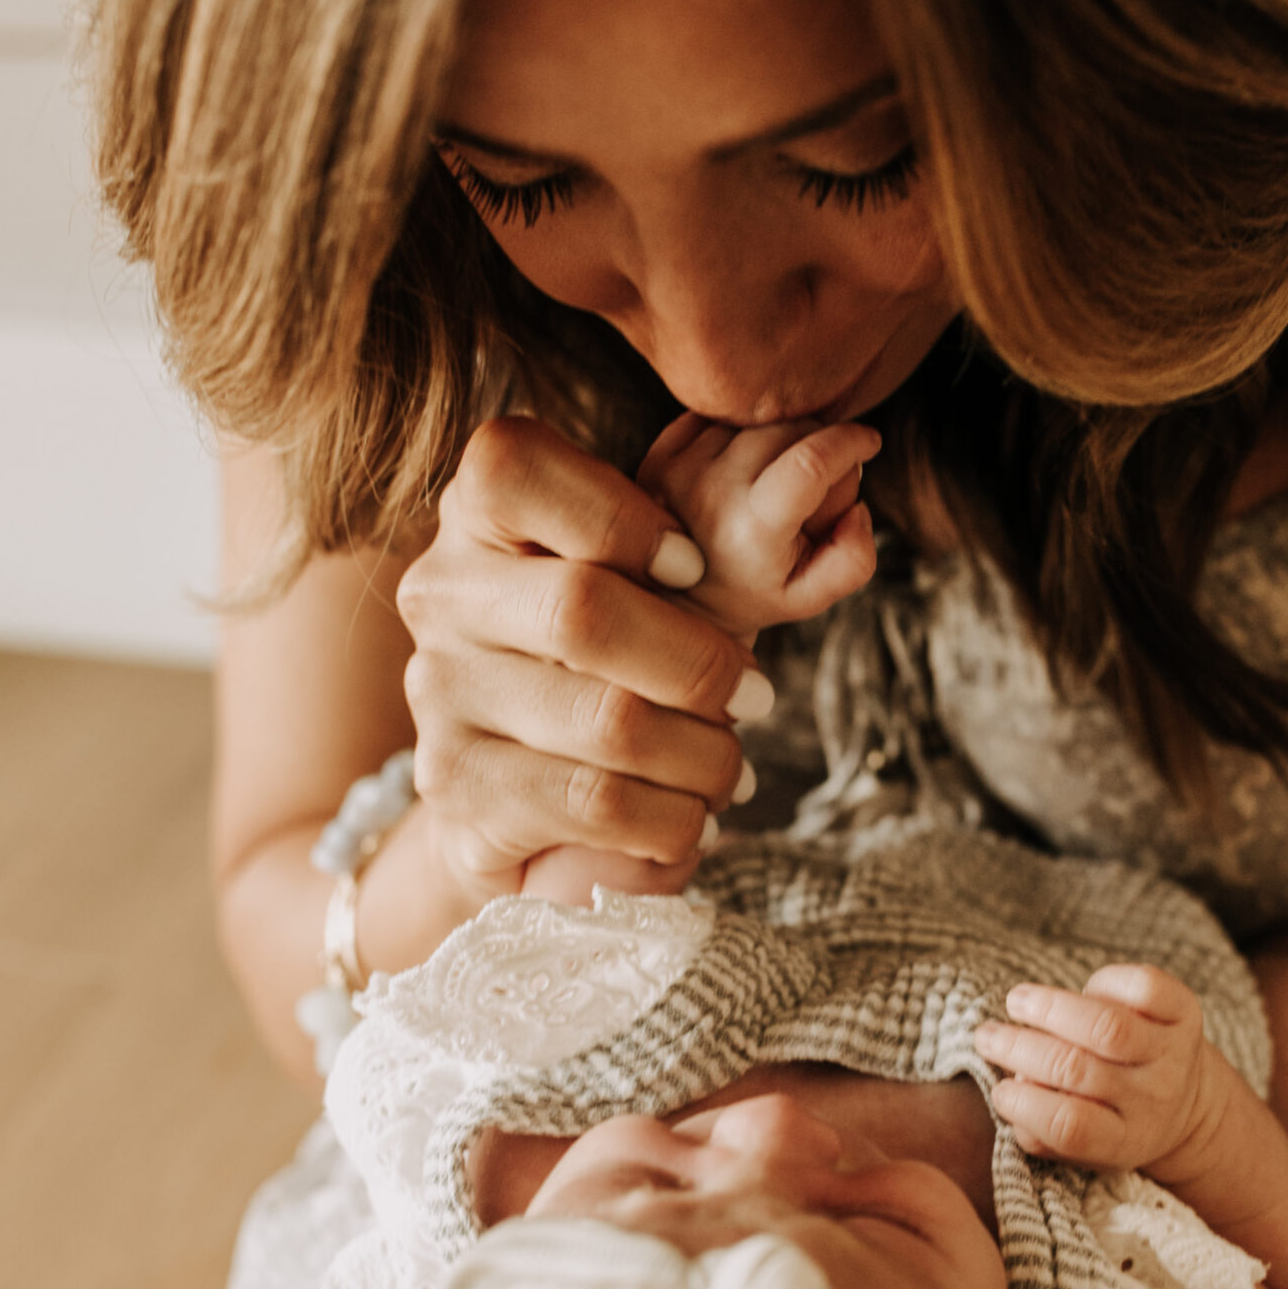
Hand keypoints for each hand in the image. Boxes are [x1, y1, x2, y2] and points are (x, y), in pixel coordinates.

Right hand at [397, 417, 772, 901]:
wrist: (512, 797)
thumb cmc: (604, 664)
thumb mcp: (641, 586)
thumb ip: (691, 547)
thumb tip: (848, 532)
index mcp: (477, 515)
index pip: (514, 466)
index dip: (619, 515)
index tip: (693, 567)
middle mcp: (441, 594)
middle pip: (582, 608)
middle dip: (699, 663)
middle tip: (758, 698)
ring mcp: (439, 693)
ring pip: (606, 720)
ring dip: (702, 756)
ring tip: (731, 773)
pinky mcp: (457, 788)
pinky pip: (596, 803)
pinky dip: (672, 820)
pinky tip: (692, 821)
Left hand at [637, 413, 879, 639]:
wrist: (677, 602)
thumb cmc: (755, 592)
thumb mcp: (812, 596)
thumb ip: (852, 559)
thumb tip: (857, 508)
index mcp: (751, 532)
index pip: (810, 462)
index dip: (851, 441)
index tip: (870, 441)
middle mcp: (709, 493)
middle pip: (791, 430)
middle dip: (822, 446)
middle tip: (815, 490)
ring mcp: (679, 468)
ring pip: (758, 419)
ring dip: (782, 440)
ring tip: (774, 485)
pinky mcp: (660, 451)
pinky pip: (724, 415)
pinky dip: (746, 433)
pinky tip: (743, 469)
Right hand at [972, 965, 1215, 1175]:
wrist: (1189, 1105)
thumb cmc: (1112, 1121)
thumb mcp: (1083, 1148)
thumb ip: (1041, 1132)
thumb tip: (1010, 1097)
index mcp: (1125, 1141)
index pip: (1070, 1126)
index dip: (1024, 1106)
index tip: (998, 1091)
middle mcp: (1153, 1099)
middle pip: (1078, 1070)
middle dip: (1020, 1048)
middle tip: (987, 1037)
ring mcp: (1172, 1054)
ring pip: (1106, 1026)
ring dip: (1051, 1008)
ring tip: (1017, 1002)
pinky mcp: (1186, 1013)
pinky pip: (1143, 988)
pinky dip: (1104, 982)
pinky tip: (1082, 991)